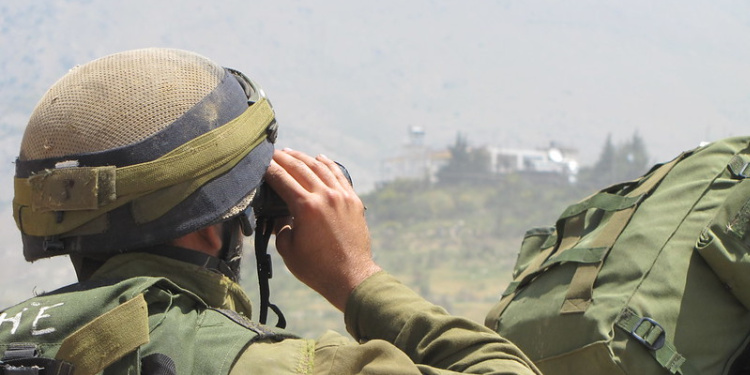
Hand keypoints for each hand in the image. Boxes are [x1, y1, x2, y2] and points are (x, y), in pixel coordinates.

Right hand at [263, 149, 381, 310]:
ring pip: (320, 168)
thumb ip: (281, 227)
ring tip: (291, 152)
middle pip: (300, 168)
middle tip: (272, 152)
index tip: (260, 162)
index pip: (281, 179)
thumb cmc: (316, 268)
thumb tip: (280, 214)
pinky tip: (320, 158)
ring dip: (303, 158)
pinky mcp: (354, 201)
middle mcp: (325, 196)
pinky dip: (328, 164)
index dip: (268, 169)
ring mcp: (342, 196)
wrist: (350, 277)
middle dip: (283, 158)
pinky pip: (339, 175)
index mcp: (306, 207)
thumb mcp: (288, 250)